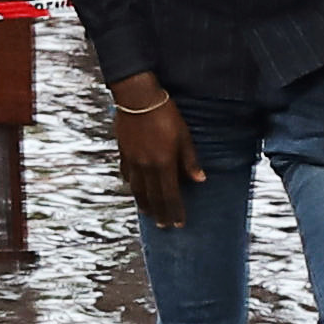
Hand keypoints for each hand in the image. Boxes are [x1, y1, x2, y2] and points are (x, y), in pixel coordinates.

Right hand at [108, 79, 198, 222]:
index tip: (178, 224)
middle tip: (164, 226)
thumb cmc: (165, 114)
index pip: (170, 195)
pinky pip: (126, 174)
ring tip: (148, 213)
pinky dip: (131, 185)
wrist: (137, 97)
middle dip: (160, 213)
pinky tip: (133, 188)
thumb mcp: (184, 136)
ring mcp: (132, 160)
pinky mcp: (123, 152)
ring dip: (143, 203)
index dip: (175, 211)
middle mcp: (146, 166)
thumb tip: (200, 180)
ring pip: (137, 189)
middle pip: (153, 197)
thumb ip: (190, 160)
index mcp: (163, 164)